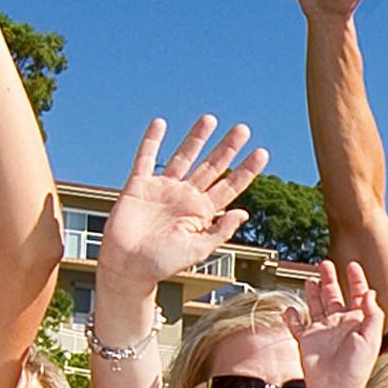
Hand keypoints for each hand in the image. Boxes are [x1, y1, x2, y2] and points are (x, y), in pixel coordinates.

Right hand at [99, 115, 270, 294]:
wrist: (126, 268)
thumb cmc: (160, 265)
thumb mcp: (197, 250)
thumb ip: (220, 231)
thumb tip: (243, 213)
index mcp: (201, 213)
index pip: (229, 186)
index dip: (246, 170)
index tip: (262, 152)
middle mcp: (185, 197)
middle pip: (211, 166)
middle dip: (227, 148)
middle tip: (243, 129)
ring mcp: (163, 189)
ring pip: (183, 157)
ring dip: (196, 138)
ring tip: (210, 119)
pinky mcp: (139, 185)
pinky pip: (146, 158)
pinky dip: (152, 140)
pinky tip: (160, 123)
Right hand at [293, 253, 385, 387]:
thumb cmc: (355, 369)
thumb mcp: (371, 337)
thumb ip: (372, 313)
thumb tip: (370, 293)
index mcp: (357, 322)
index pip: (358, 295)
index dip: (356, 279)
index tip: (353, 265)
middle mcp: (339, 324)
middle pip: (334, 295)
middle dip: (330, 279)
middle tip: (325, 264)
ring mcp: (322, 331)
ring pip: (315, 305)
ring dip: (313, 292)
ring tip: (311, 279)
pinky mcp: (307, 340)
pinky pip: (297, 325)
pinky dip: (292, 317)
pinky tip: (290, 309)